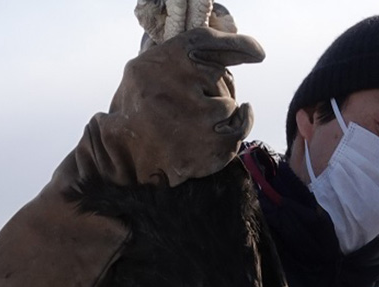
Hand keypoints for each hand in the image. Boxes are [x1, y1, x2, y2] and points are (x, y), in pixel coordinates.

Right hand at [74, 27, 264, 187]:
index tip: (258, 54)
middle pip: (224, 79)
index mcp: (170, 59)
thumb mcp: (148, 66)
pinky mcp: (203, 151)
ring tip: (205, 119)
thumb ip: (185, 53)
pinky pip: (234, 137)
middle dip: (220, 89)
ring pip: (230, 108)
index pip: (213, 43)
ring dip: (223, 114)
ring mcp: (196, 121)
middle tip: (204, 101)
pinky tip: (229, 127)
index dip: (240, 47)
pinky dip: (235, 132)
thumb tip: (248, 51)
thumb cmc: (137, 106)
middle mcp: (185, 86)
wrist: (119, 152)